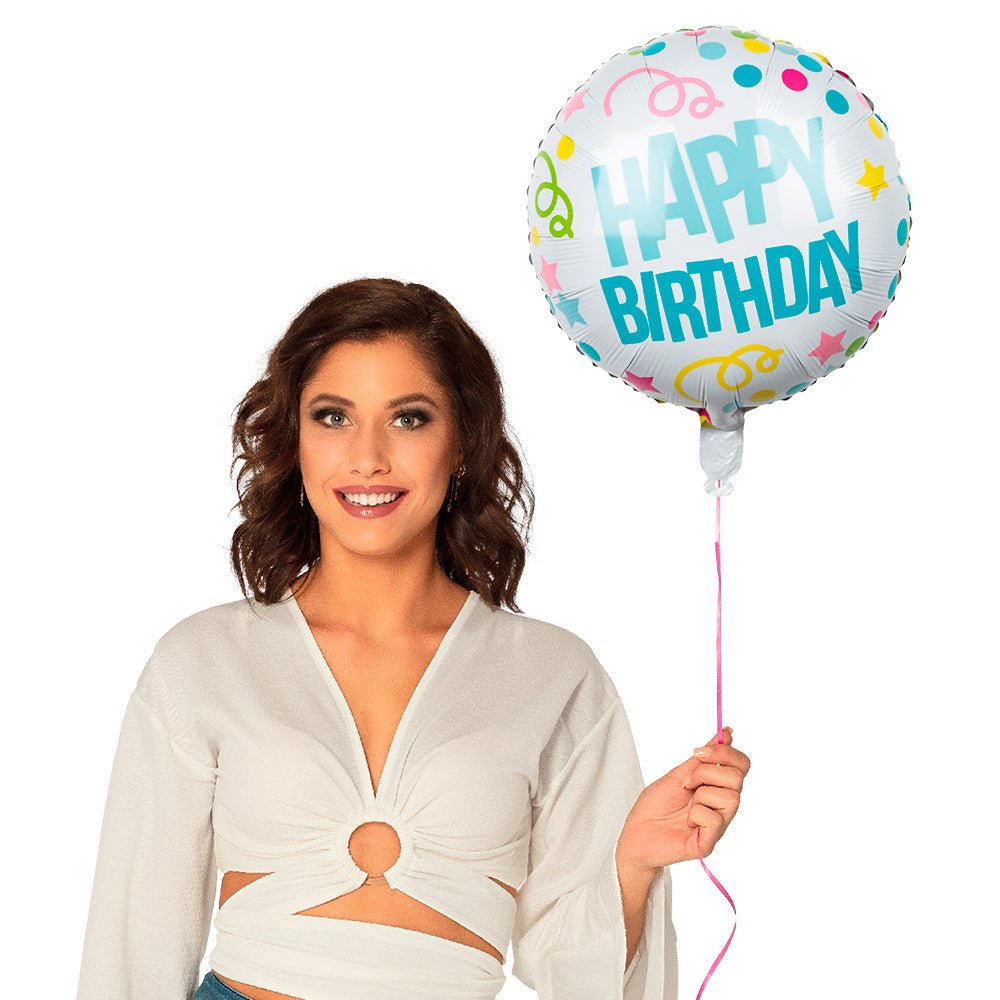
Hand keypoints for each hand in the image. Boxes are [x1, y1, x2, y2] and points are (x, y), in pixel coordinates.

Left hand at [616, 726, 750, 873]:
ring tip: (686, 804)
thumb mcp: (678, 774)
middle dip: (707, 772)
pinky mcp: (708, 843)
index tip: (698, 752)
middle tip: (687, 782)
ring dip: (701, 794)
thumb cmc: (655, 806)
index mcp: (717, 787)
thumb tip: (727, 733)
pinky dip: (695, 815)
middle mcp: (722, 806)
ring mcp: (718, 825)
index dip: (725, 753)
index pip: (742, 765)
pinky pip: (713, 819)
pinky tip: (686, 822)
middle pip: (737, 778)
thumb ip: (703, 758)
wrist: (635, 833)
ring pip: (730, 798)